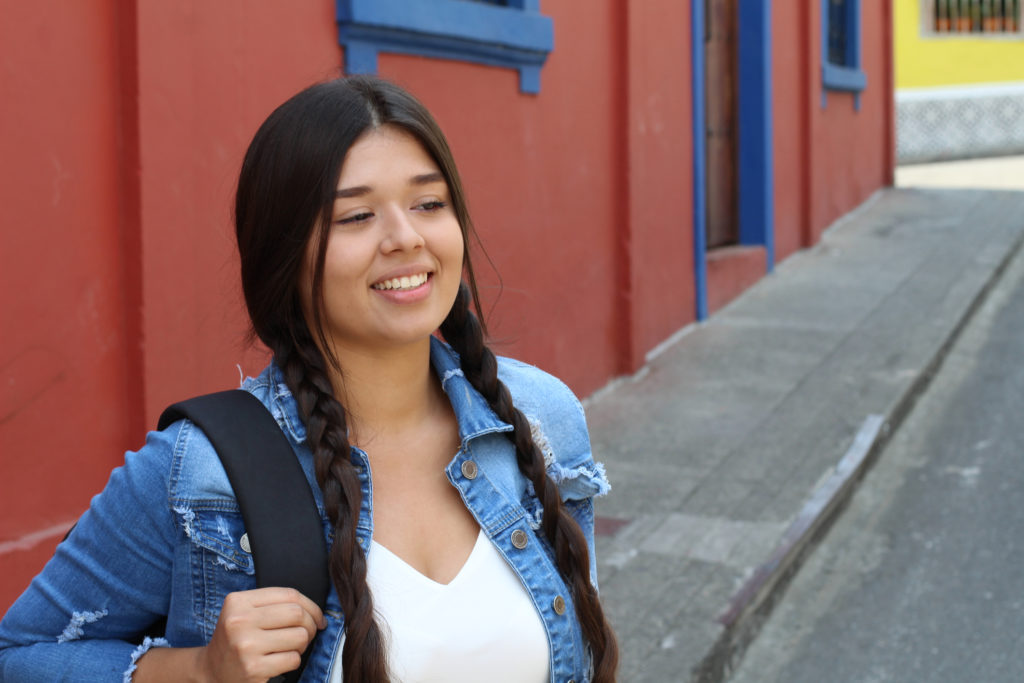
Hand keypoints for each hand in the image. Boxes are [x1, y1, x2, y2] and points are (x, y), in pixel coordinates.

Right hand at [196, 587, 326, 682]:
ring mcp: (246, 645)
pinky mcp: (253, 668)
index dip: (311, 605)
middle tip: (308, 633)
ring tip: (291, 647)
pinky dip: (293, 660)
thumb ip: (273, 604)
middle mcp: (240, 621)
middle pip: (297, 614)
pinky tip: (280, 661)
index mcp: (238, 601)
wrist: (211, 671)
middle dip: (311, 624)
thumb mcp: (244, 612)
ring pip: (299, 637)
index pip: (289, 595)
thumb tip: (316, 612)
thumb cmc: (236, 639)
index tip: (318, 617)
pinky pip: (293, 659)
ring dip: (303, 644)